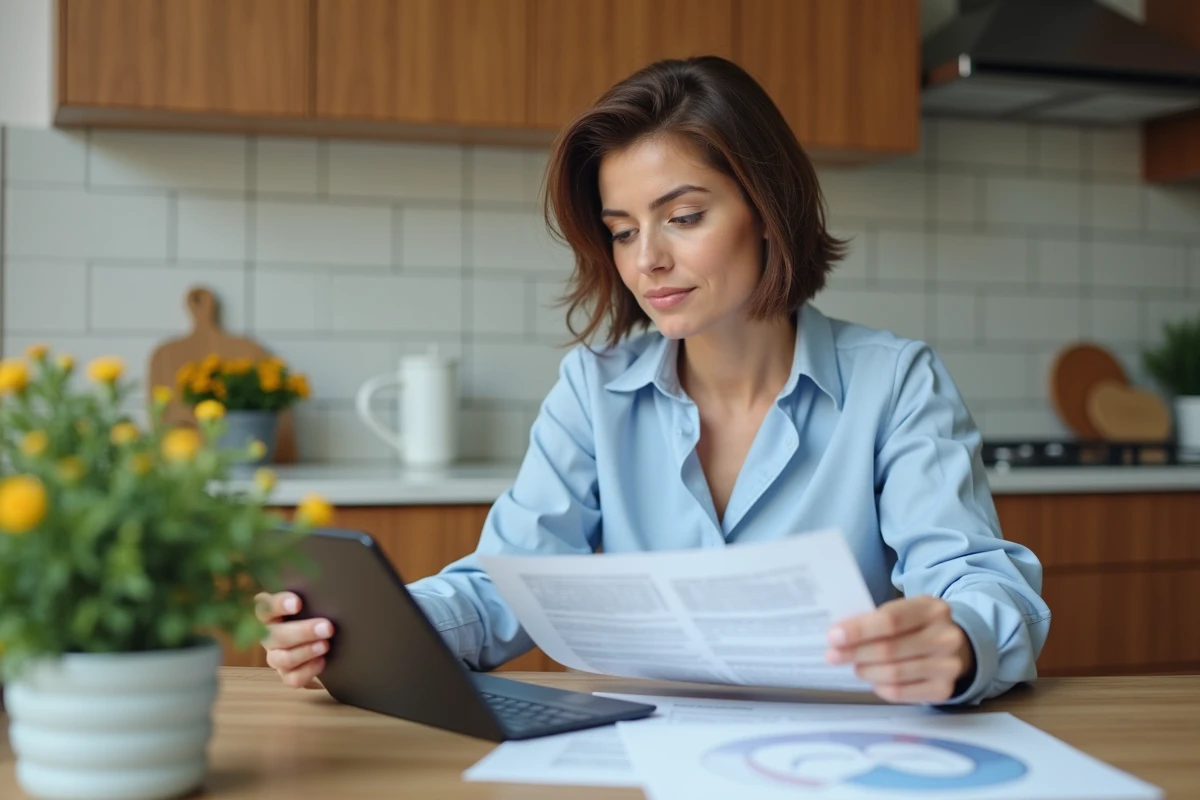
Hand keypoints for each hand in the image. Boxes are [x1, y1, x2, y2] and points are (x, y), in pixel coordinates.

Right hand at [256, 591, 333, 689]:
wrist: (315, 632)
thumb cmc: (309, 607)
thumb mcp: (306, 597)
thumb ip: (308, 593)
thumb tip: (330, 585)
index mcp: (267, 612)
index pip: (264, 606)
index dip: (278, 605)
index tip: (298, 603)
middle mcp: (267, 635)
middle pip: (275, 636)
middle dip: (303, 632)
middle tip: (327, 627)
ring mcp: (274, 655)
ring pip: (283, 659)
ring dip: (305, 652)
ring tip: (325, 645)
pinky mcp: (285, 673)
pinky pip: (292, 679)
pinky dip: (307, 671)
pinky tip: (322, 661)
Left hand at [825, 596, 973, 703]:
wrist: (958, 643)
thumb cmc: (917, 625)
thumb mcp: (905, 610)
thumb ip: (877, 619)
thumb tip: (840, 636)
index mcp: (932, 608)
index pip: (890, 620)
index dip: (859, 630)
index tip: (833, 636)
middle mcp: (945, 637)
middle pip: (890, 649)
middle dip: (855, 653)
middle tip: (833, 655)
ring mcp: (948, 665)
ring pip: (894, 673)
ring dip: (867, 671)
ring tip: (855, 667)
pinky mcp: (944, 689)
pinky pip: (903, 692)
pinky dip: (881, 687)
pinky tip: (873, 680)